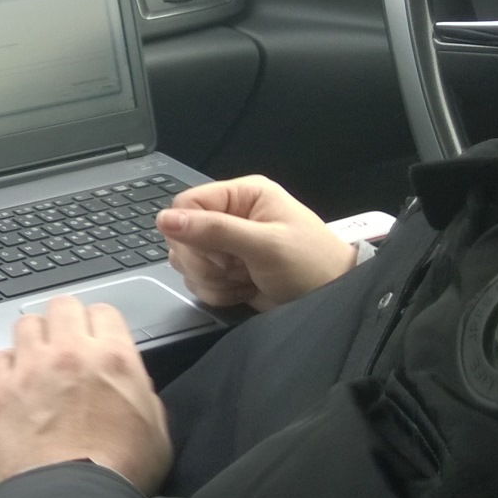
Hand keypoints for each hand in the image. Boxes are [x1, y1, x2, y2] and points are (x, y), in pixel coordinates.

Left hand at [0, 296, 171, 494]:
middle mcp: (69, 353)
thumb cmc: (120, 472)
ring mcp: (30, 369)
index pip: (102, 311)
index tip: (96, 339)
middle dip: (64, 321)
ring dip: (33, 340)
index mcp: (114, 357)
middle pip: (61, 305)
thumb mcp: (156, 429)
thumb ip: (140, 392)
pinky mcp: (0, 390)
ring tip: (38, 363)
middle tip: (65, 344)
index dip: (99, 325)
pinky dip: (6, 367)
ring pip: (25, 325)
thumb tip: (128, 380)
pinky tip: (15, 384)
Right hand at [154, 175, 354, 312]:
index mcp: (241, 195)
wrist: (333, 302)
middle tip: (236, 268)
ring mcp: (225, 245)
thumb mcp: (265, 245)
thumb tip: (164, 219)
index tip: (218, 252)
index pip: (185, 204)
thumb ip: (214, 230)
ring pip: (186, 261)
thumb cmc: (310, 265)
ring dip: (211, 279)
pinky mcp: (224, 271)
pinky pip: (197, 280)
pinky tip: (243, 289)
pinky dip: (217, 292)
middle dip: (204, 261)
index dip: (191, 231)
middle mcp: (229, 215)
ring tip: (245, 279)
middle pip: (181, 236)